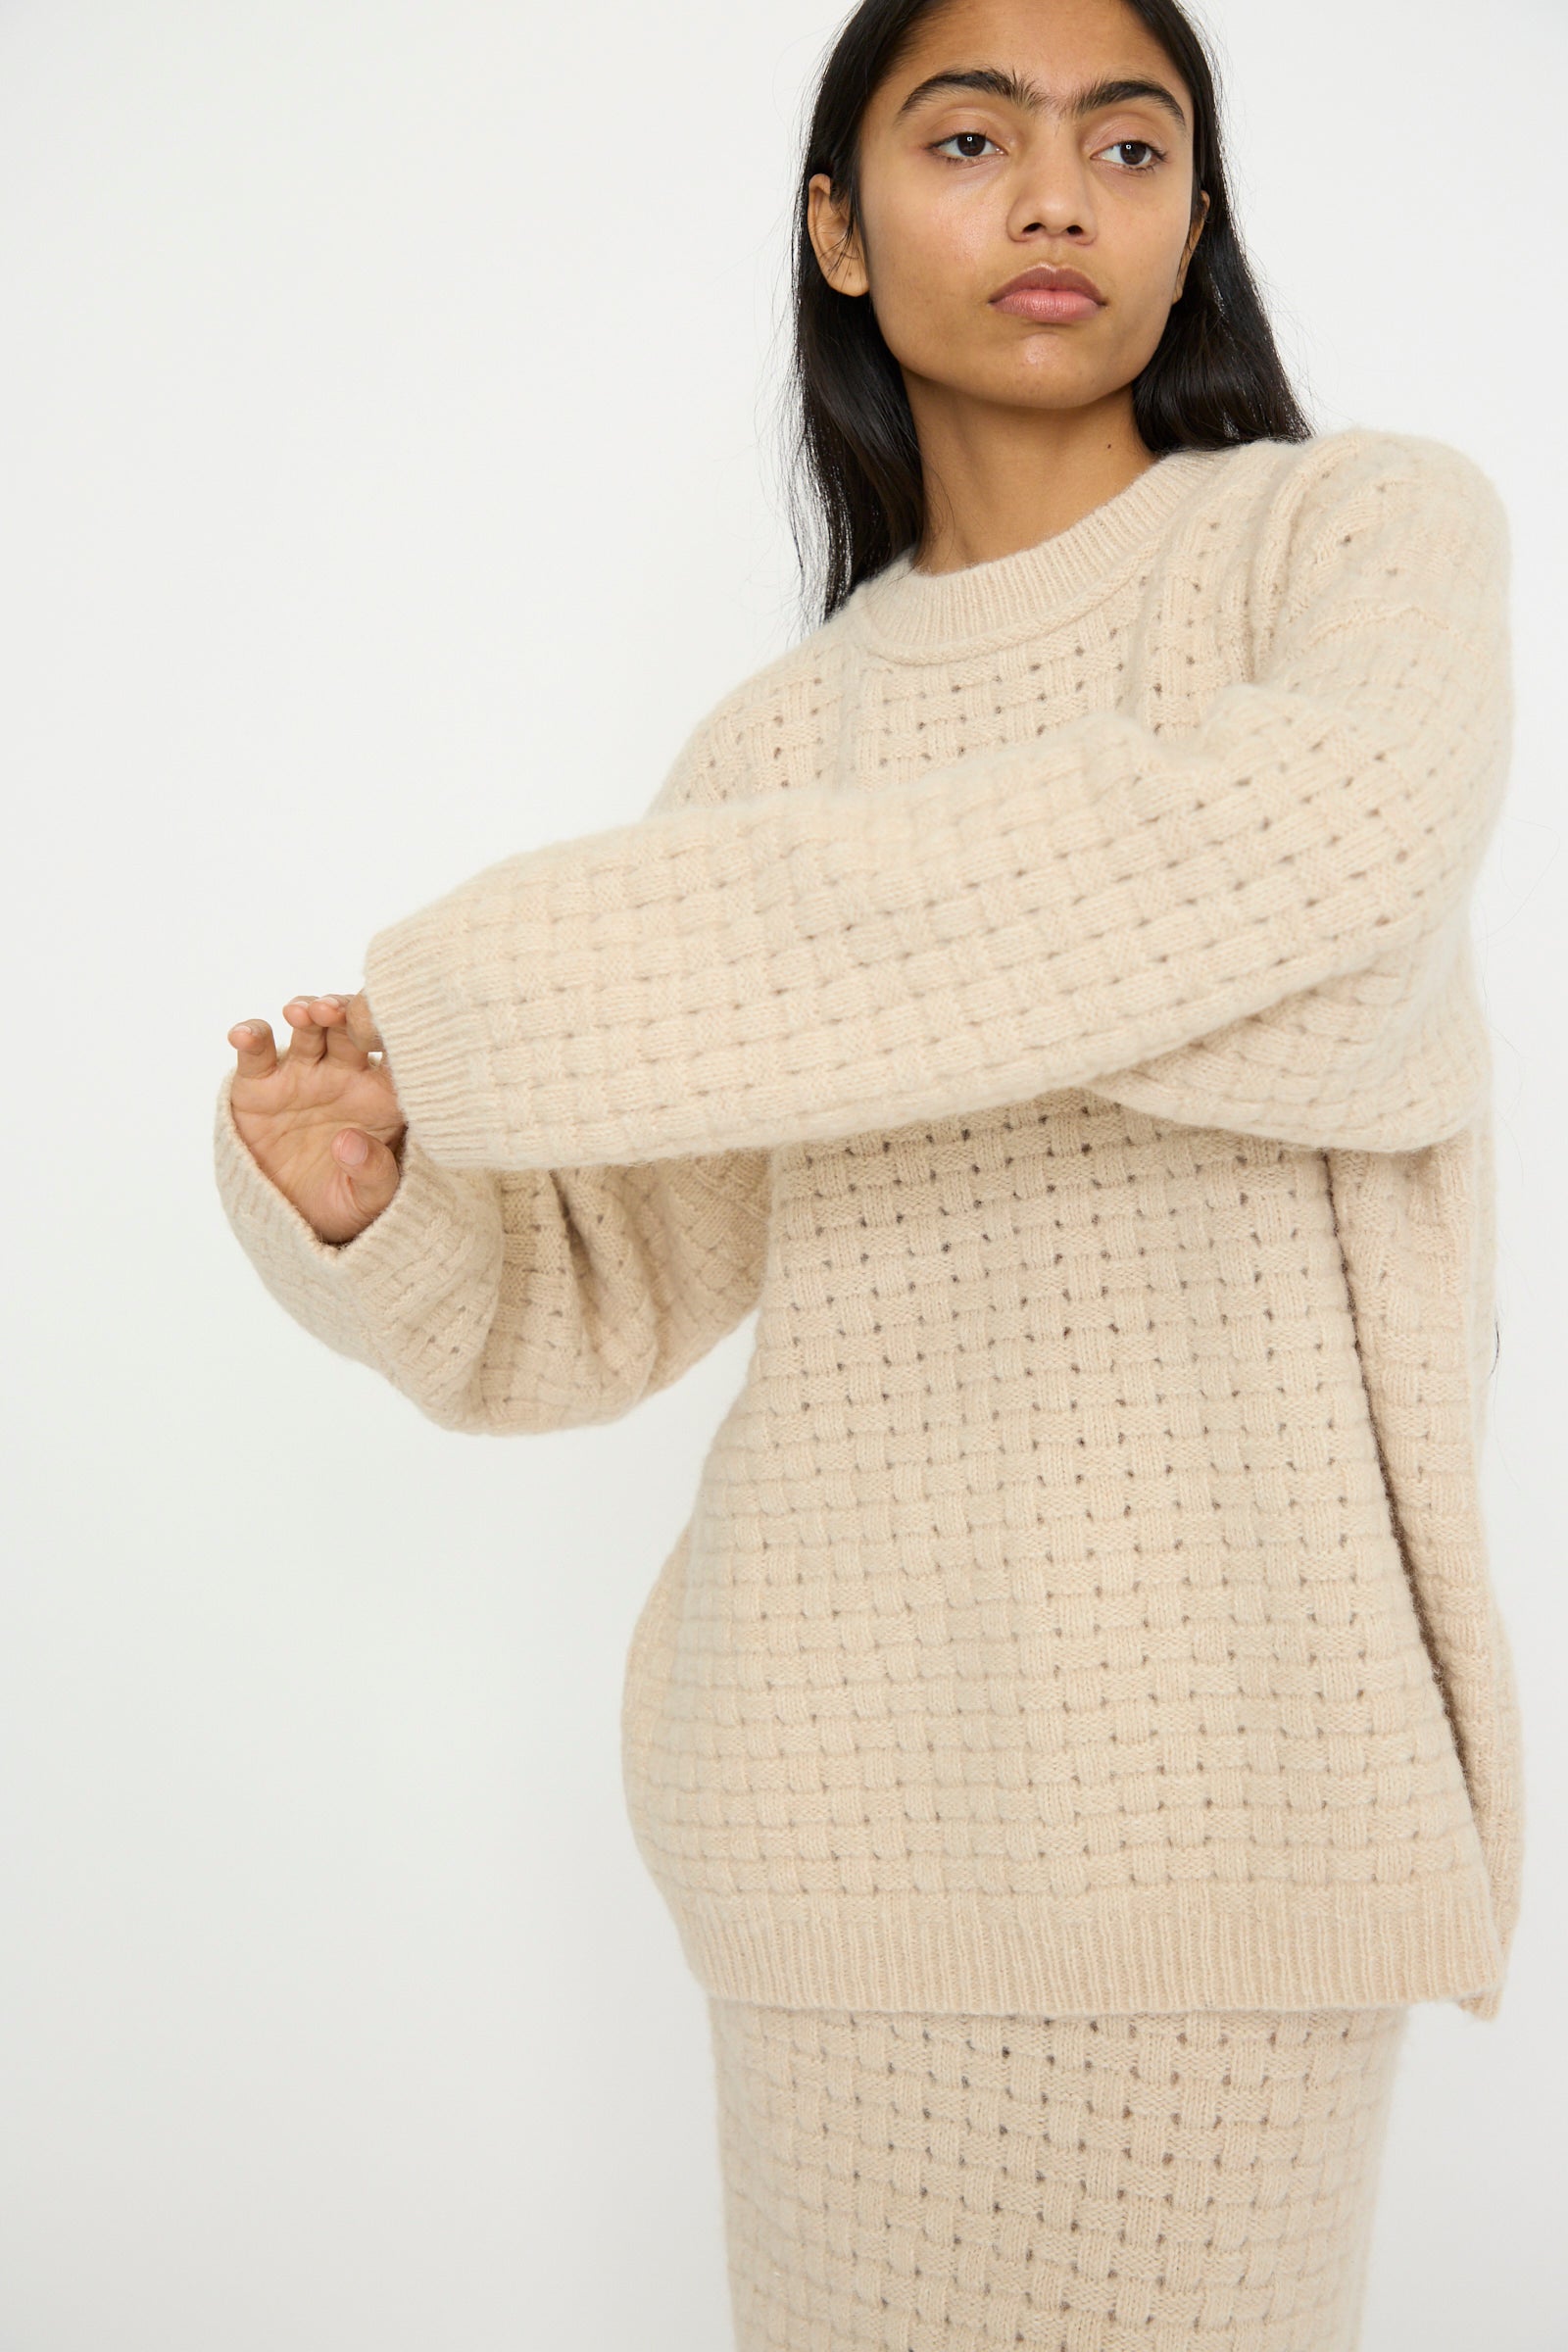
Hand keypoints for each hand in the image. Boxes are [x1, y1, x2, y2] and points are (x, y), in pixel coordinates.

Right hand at [226, 993, 406, 1244]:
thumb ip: (373, 1174)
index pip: (399, 1053)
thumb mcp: (369, 1202)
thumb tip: (351, 1143)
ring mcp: (303, 1075)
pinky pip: (256, 1054)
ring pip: (309, 1028)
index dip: (397, 1035)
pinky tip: (246, 1036)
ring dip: (308, 1010)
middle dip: (350, 1011)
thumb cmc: (346, 1204)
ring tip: (305, 1013)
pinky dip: (251, 1038)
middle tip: (342, 1012)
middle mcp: (346, 1074)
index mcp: (383, 1095)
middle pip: (352, 1027)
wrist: (294, 1223)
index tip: (393, 1032)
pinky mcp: (259, 1085)